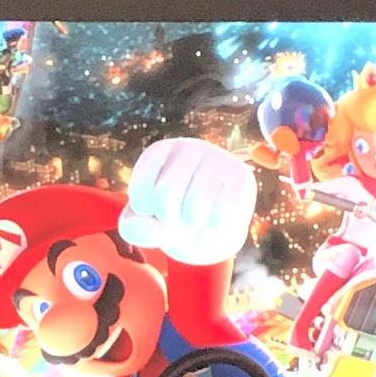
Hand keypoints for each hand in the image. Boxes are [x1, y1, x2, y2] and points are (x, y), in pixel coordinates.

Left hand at [117, 134, 258, 266]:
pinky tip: (214, 220)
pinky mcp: (241, 176)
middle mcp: (188, 147)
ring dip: (192, 226)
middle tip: (179, 216)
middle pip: (167, 194)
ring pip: (195, 208)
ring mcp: (217, 158)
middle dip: (169, 219)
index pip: (142, 188)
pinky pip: (220, 215)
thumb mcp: (145, 227)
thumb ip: (134, 228)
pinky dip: (213, 228)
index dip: (147, 212)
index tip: (155, 208)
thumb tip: (136, 227)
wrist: (213, 227)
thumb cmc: (173, 220)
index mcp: (159, 152)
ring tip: (196, 219)